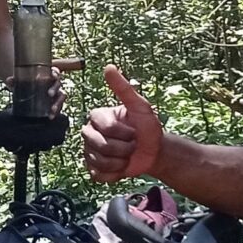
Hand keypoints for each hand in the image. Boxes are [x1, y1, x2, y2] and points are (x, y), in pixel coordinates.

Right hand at [82, 66, 163, 182]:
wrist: (154, 152)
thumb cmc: (147, 128)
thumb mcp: (140, 106)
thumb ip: (124, 88)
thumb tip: (108, 67)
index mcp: (97, 117)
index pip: (106, 128)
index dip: (124, 133)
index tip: (134, 131)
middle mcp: (89, 133)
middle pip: (100, 146)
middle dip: (123, 149)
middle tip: (133, 146)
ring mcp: (89, 152)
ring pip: (99, 162)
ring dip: (120, 163)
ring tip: (128, 157)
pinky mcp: (93, 169)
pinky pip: (98, 175)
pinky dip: (114, 175)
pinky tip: (122, 168)